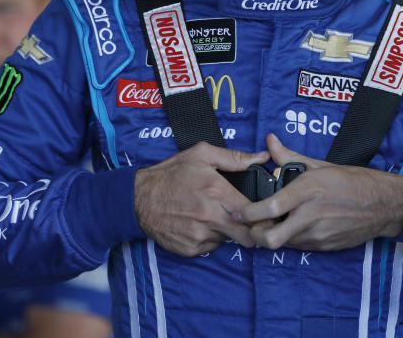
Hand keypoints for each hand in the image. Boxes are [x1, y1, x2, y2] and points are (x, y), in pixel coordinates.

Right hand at [134, 142, 268, 256]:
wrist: (138, 198)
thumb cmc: (171, 173)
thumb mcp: (201, 154)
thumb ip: (235, 158)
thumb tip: (263, 157)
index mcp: (217, 191)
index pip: (255, 212)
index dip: (263, 213)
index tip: (264, 211)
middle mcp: (210, 216)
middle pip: (247, 235)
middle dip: (252, 229)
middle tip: (249, 221)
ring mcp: (200, 235)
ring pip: (229, 240)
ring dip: (228, 231)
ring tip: (217, 216)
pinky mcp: (190, 248)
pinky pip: (211, 247)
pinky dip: (211, 238)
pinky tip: (201, 224)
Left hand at [236, 134, 402, 250]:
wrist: (385, 204)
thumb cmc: (354, 181)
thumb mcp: (321, 165)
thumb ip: (289, 156)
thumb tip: (269, 142)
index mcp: (308, 190)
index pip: (269, 207)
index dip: (248, 213)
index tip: (237, 211)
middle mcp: (311, 215)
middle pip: (271, 238)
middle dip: (255, 235)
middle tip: (252, 225)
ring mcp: (318, 234)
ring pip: (283, 243)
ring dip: (274, 236)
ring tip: (274, 222)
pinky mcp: (325, 247)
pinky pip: (300, 246)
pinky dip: (292, 238)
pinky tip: (296, 226)